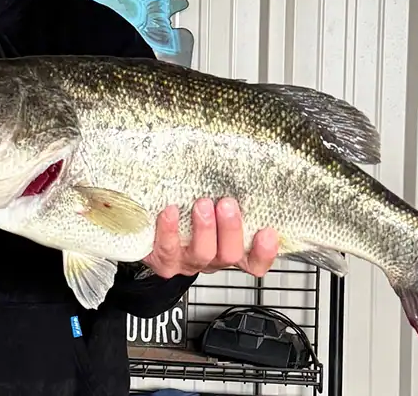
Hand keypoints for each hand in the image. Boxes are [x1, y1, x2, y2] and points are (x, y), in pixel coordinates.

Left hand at [142, 198, 279, 277]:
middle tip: (227, 204)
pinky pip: (168, 249)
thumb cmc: (187, 211)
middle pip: (230, 255)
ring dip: (204, 229)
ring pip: (203, 253)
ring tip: (202, 204)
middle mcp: (212, 258)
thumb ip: (227, 191)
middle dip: (231, 229)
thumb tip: (244, 156)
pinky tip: (170, 211)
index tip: (267, 231)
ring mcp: (188, 262)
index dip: (264, 252)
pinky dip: (170, 229)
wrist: (150, 230)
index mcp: (230, 247)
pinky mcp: (164, 261)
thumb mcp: (213, 203)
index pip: (255, 260)